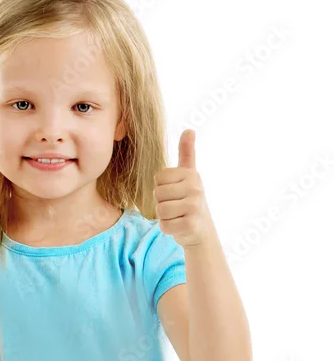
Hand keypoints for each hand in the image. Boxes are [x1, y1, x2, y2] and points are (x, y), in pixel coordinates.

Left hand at [153, 129, 216, 247]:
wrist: (202, 230)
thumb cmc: (190, 201)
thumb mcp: (189, 176)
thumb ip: (187, 153)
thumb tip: (189, 129)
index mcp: (191, 174)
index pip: (158, 179)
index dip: (161, 189)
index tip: (175, 194)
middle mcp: (195, 187)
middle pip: (158, 194)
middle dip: (162, 204)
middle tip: (177, 207)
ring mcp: (195, 206)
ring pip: (160, 210)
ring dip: (165, 217)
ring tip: (178, 216)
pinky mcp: (192, 224)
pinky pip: (165, 226)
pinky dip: (168, 229)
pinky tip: (180, 226)